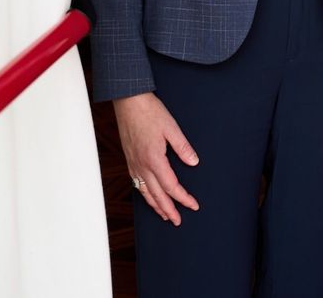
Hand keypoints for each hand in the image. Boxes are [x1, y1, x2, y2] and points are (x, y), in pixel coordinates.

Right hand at [113, 92, 200, 225]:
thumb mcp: (172, 128)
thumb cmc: (150, 112)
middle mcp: (142, 165)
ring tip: (164, 215)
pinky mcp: (129, 159)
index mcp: (154, 159)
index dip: (183, 198)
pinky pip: (137, 183)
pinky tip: (149, 197)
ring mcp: (133, 164)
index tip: (193, 205)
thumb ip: (183, 147)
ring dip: (155, 206)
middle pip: (157, 194)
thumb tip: (194, 162)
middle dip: (169, 209)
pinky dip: (145, 195)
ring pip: (145, 192)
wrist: (128, 102)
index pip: (171, 186)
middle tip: (178, 221)